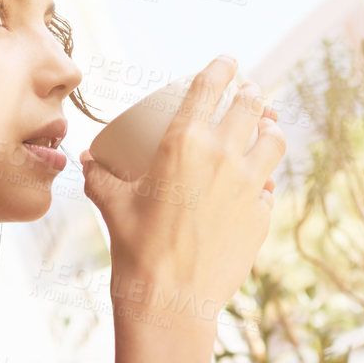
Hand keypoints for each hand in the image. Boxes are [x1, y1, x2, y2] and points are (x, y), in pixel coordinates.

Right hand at [80, 56, 285, 328]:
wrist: (170, 302)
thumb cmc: (134, 250)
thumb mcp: (111, 205)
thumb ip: (100, 176)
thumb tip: (89, 159)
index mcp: (184, 142)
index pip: (210, 87)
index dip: (222, 67)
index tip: (228, 61)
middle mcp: (223, 156)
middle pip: (251, 106)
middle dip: (252, 93)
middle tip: (250, 92)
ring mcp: (248, 186)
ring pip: (274, 140)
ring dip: (270, 128)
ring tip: (266, 127)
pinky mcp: (262, 216)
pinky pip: (270, 187)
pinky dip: (265, 179)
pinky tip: (256, 184)